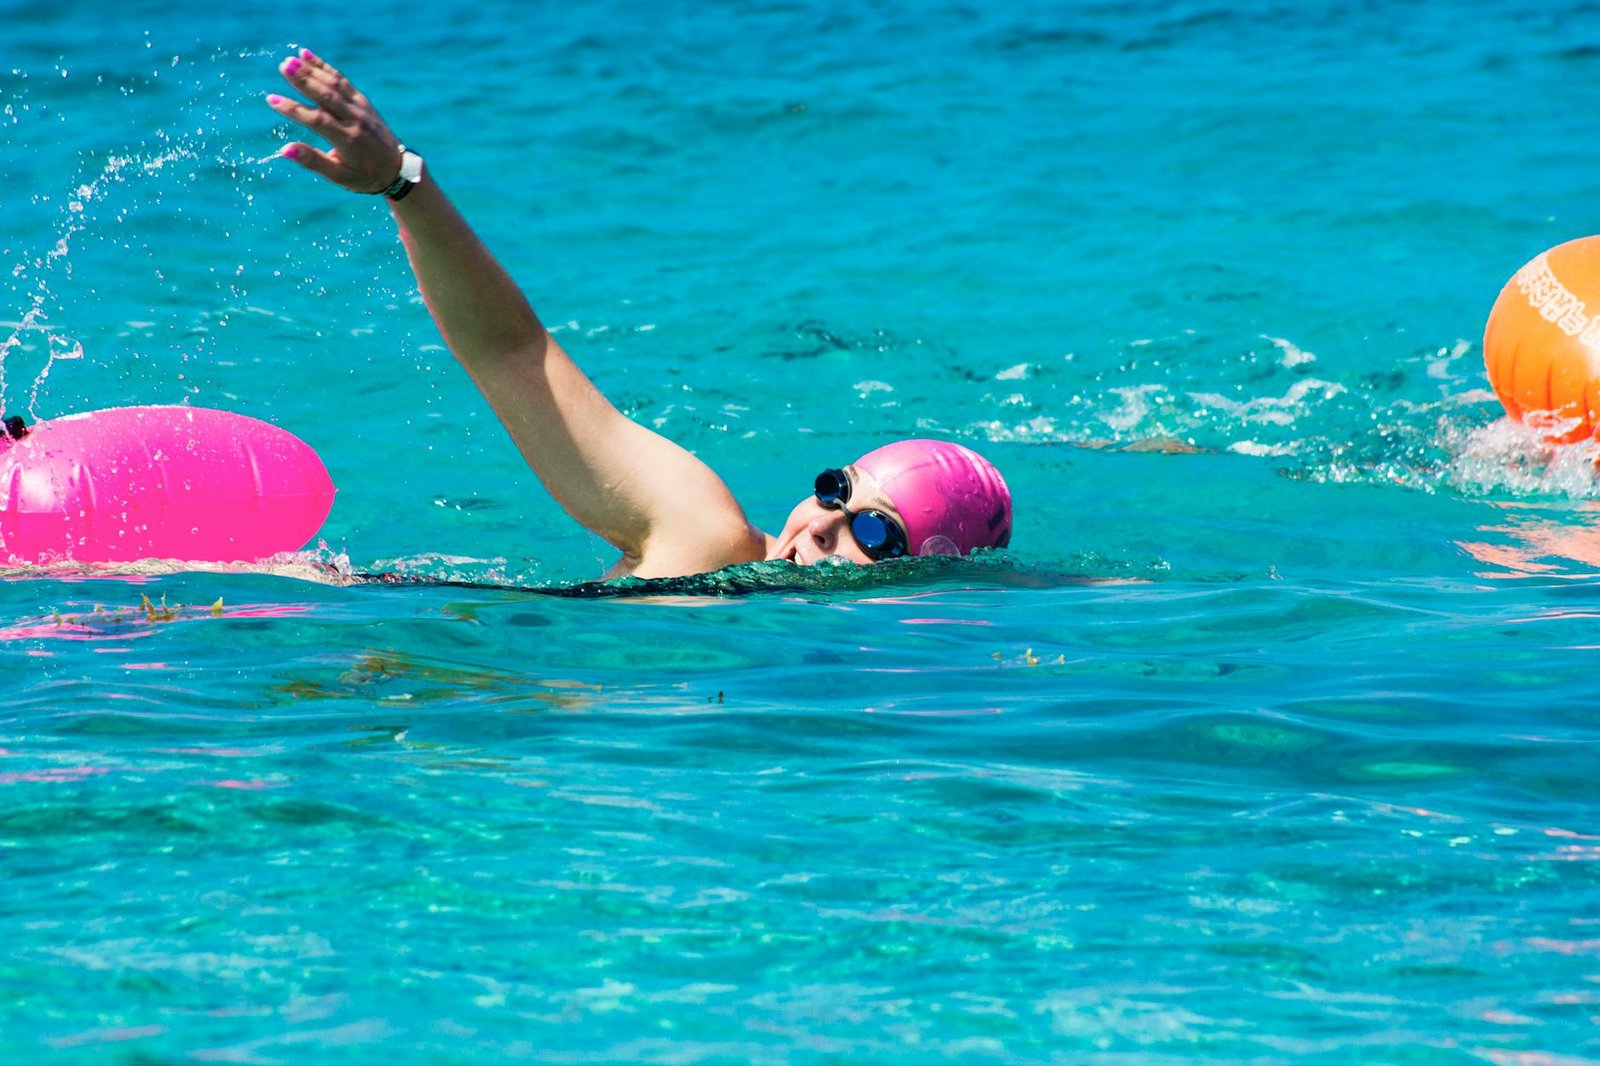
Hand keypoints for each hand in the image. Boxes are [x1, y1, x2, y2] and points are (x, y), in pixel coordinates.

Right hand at [268, 49, 402, 194]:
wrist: (397, 169)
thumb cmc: (364, 176)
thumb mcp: (339, 176)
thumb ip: (313, 161)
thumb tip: (284, 150)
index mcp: (348, 140)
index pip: (317, 121)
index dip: (294, 110)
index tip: (272, 100)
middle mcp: (355, 120)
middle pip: (326, 96)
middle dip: (304, 81)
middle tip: (283, 66)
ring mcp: (360, 108)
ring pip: (334, 85)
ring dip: (312, 70)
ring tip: (291, 59)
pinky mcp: (362, 101)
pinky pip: (342, 81)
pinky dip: (325, 67)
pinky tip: (306, 55)